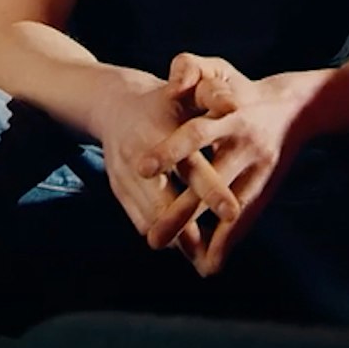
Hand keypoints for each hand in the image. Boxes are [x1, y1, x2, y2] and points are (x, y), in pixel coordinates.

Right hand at [86, 71, 242, 264]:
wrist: (114, 104)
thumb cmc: (165, 97)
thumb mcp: (187, 89)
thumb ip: (210, 94)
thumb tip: (234, 103)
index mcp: (159, 132)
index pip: (189, 166)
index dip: (210, 190)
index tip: (233, 211)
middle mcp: (138, 159)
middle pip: (165, 203)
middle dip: (189, 230)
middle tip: (214, 253)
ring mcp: (124, 178)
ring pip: (151, 219)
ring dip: (177, 240)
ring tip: (205, 258)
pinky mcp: (118, 190)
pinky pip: (139, 220)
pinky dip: (163, 236)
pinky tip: (186, 247)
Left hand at [140, 53, 305, 276]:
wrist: (294, 106)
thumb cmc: (241, 87)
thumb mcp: (218, 69)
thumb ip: (190, 68)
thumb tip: (173, 80)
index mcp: (230, 114)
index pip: (196, 133)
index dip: (171, 150)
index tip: (143, 167)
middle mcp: (244, 144)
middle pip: (209, 180)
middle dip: (182, 211)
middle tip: (153, 239)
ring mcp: (256, 169)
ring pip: (227, 208)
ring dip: (203, 236)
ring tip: (177, 259)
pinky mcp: (264, 187)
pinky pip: (244, 220)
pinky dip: (226, 242)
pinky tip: (208, 266)